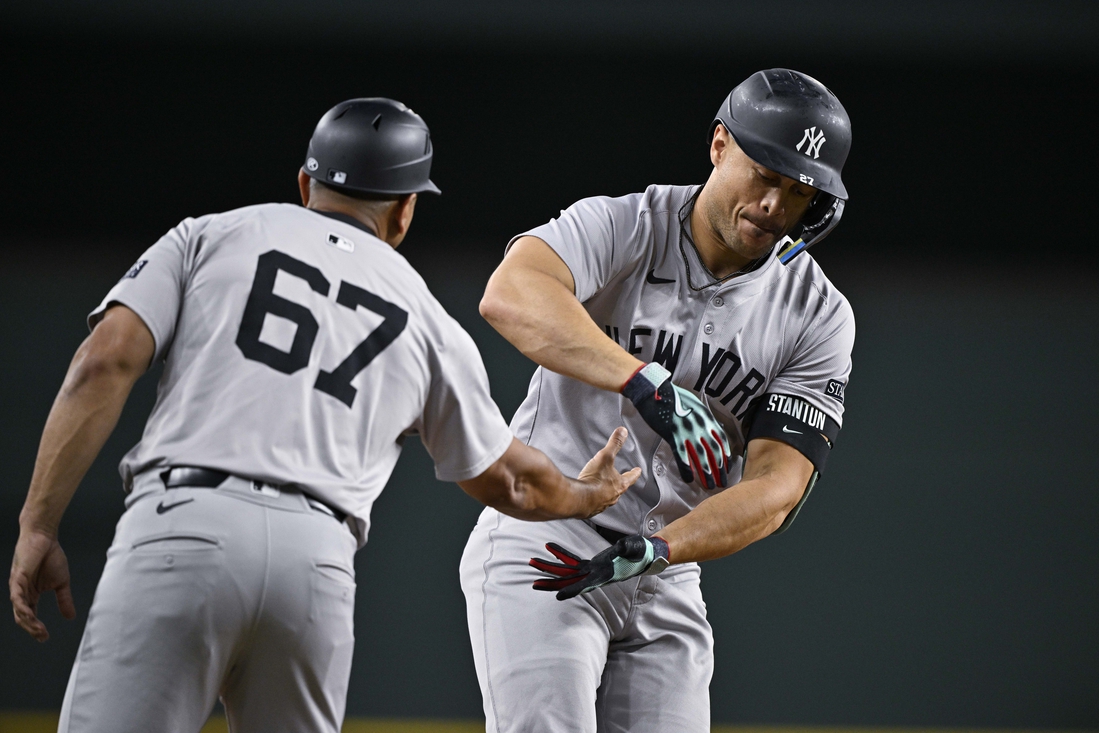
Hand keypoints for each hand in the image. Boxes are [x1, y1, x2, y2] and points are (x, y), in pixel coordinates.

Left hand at [10, 528, 75, 641]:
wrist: (45, 537)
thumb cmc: (51, 556)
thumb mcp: (62, 582)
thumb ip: (64, 600)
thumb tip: (71, 617)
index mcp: (31, 595)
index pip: (31, 616)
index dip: (36, 628)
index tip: (45, 638)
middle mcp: (22, 593)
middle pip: (22, 617)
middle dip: (32, 629)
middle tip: (43, 636)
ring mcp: (17, 587)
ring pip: (19, 610)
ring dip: (28, 622)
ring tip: (39, 629)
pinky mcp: (17, 579)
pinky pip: (16, 597)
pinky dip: (22, 607)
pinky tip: (29, 615)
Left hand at [529, 535, 670, 599]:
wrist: (644, 556)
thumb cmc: (640, 553)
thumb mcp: (635, 548)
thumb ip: (628, 547)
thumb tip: (621, 546)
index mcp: (604, 575)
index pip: (586, 585)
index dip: (572, 590)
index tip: (558, 596)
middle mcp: (594, 576)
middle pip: (569, 581)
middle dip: (551, 582)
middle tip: (533, 584)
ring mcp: (591, 571)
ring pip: (566, 572)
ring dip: (549, 568)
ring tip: (532, 563)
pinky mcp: (591, 565)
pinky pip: (572, 561)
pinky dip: (560, 554)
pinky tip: (549, 548)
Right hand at [573, 427, 642, 517]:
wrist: (579, 498)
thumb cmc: (594, 480)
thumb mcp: (605, 457)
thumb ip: (614, 444)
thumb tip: (622, 432)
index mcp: (619, 484)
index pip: (631, 477)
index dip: (634, 472)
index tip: (638, 470)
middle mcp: (613, 496)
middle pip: (620, 488)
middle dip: (620, 483)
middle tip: (620, 480)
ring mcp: (602, 504)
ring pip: (608, 497)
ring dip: (606, 491)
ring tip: (602, 487)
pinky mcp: (591, 508)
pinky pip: (595, 503)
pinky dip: (594, 499)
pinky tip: (589, 495)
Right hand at [621, 363, 730, 488]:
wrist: (654, 391)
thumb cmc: (673, 396)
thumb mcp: (694, 403)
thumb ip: (703, 417)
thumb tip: (710, 428)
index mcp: (707, 417)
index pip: (721, 440)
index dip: (726, 456)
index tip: (727, 468)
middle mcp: (700, 425)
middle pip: (714, 452)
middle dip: (719, 470)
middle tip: (722, 483)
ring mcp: (687, 431)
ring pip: (701, 457)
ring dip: (706, 474)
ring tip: (709, 486)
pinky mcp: (673, 436)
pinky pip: (682, 457)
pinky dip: (687, 470)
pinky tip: (689, 480)